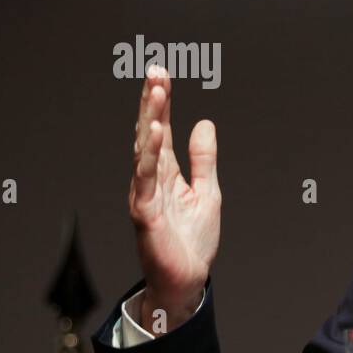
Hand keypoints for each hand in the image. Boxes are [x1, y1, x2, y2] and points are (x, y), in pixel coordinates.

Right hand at [129, 65, 220, 334]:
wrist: (187, 280)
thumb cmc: (192, 240)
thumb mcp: (208, 191)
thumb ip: (203, 159)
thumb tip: (205, 123)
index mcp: (166, 174)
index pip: (161, 131)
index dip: (162, 103)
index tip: (163, 75)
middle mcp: (151, 180)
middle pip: (150, 134)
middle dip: (152, 103)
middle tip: (156, 72)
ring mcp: (145, 195)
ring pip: (145, 151)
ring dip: (150, 120)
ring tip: (156, 92)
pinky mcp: (145, 214)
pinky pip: (145, 181)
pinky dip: (149, 157)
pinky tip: (155, 134)